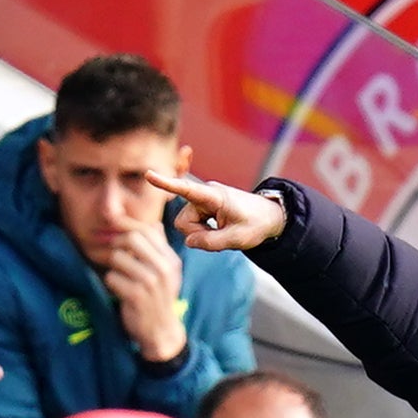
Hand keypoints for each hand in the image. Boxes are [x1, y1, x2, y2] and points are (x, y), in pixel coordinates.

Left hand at [103, 225, 187, 364]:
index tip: (114, 223)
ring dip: (113, 267)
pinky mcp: (136, 296)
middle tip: (115, 255)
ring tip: (120, 277)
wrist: (161, 331)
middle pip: (132, 238)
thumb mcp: (167, 273)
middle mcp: (164, 270)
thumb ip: (160, 248)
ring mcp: (151, 283)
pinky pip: (112, 277)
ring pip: (118, 257)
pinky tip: (120, 291)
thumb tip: (154, 224)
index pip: (148, 230)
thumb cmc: (159, 299)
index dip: (127, 224)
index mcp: (171, 261)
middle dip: (117, 243)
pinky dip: (111, 283)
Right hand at [148, 170, 286, 252]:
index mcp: (214, 197)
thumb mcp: (238, 239)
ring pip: (186, 226)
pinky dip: (203, 231)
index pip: (187, 189)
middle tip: (221, 236)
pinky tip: (219, 229)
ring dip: (201, 234)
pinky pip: (192, 225)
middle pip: (183, 223)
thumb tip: (188, 242)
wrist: (268, 216)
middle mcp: (204, 195)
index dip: (167, 184)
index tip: (148, 174)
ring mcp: (202, 200)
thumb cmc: (256, 225)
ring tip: (223, 231)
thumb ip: (212, 243)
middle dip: (197, 234)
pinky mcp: (202, 207)